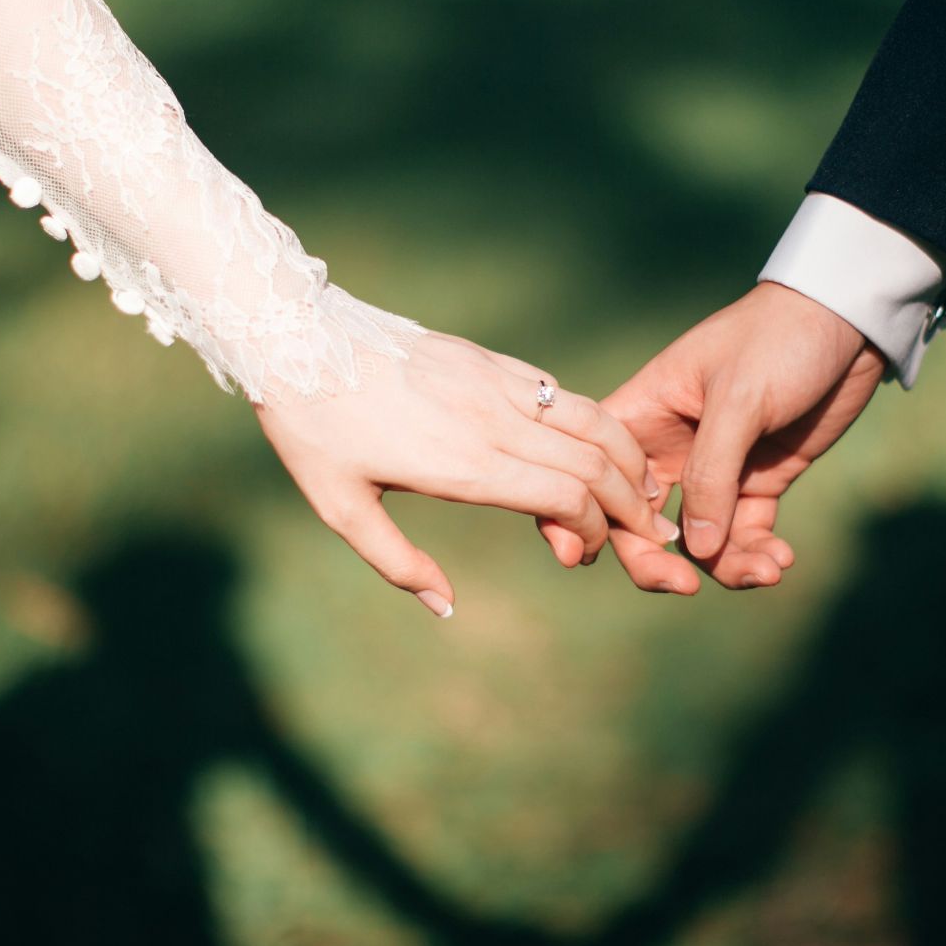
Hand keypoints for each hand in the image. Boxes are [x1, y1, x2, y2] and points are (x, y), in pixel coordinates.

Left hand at [256, 331, 680, 616]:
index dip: (592, 531)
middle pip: (595, 462)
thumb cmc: (313, 430)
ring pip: (591, 419)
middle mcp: (492, 421)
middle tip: (648, 533)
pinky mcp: (488, 359)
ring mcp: (495, 383)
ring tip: (645, 489)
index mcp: (463, 464)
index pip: (565, 497)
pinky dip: (594, 422)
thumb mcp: (340, 508)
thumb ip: (397, 563)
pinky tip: (600, 444)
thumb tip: (446, 608)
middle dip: (632, 504)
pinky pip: (559, 391)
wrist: (296, 337)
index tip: (580, 554)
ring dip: (628, 457)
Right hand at [574, 282, 885, 593]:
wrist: (848, 321)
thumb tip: (694, 550)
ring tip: (766, 571)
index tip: (590, 558)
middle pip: (639, 523)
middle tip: (686, 587)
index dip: (584, 518)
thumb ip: (711, 473)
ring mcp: (714, 469)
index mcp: (641, 415)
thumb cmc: (779, 339)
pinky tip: (781, 560)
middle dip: (658, 562)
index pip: (596, 475)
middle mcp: (668, 449)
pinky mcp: (758, 480)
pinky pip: (744, 534)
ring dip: (725, 566)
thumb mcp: (740, 399)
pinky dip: (757, 554)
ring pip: (697, 540)